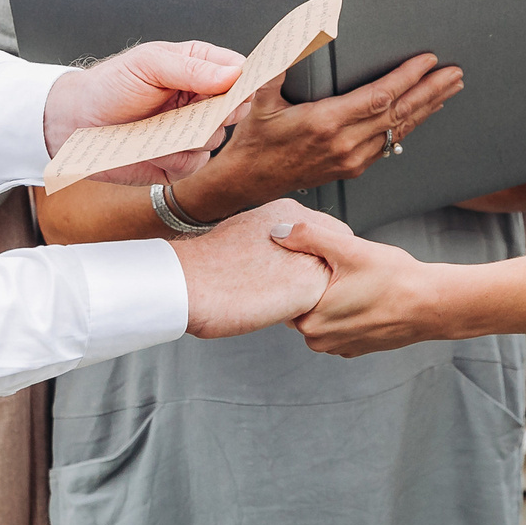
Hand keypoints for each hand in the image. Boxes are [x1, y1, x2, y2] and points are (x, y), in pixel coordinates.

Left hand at [44, 40, 247, 184]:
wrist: (75, 123)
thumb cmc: (108, 86)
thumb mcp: (148, 64)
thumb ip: (191, 67)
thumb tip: (234, 72)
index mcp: (196, 67)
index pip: (238, 71)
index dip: (243, 81)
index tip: (238, 88)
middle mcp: (199, 99)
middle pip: (235, 108)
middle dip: (216, 112)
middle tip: (190, 109)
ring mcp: (191, 131)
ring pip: (216, 139)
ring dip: (188, 136)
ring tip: (156, 126)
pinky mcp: (179, 160)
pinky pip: (195, 164)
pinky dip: (175, 158)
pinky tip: (152, 146)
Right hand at [172, 203, 335, 336]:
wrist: (189, 281)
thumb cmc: (206, 265)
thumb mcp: (245, 232)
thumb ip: (273, 239)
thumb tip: (281, 255)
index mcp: (288, 211)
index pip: (325, 233)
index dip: (314, 256)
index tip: (295, 270)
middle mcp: (306, 227)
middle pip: (335, 255)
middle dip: (321, 273)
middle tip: (289, 289)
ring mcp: (311, 256)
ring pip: (330, 282)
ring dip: (314, 294)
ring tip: (278, 299)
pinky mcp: (311, 286)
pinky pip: (320, 307)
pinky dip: (304, 313)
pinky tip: (276, 310)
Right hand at [176, 54, 461, 219]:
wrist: (246, 182)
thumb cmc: (254, 138)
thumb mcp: (260, 96)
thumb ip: (280, 62)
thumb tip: (299, 31)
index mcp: (326, 123)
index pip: (379, 97)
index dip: (407, 78)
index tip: (427, 60)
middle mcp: (344, 144)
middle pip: (399, 113)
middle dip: (431, 90)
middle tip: (455, 72)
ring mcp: (352, 160)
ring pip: (400, 130)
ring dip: (428, 107)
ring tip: (450, 87)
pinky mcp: (352, 168)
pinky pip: (390, 144)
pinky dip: (411, 125)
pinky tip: (424, 112)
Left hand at [275, 214, 441, 357]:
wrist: (431, 304)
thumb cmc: (394, 279)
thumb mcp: (348, 249)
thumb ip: (309, 237)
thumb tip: (278, 231)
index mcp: (310, 321)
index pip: (287, 294)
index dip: (299, 274)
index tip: (317, 262)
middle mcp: (320, 341)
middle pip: (302, 306)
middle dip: (315, 287)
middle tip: (338, 268)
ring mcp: (339, 347)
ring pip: (321, 317)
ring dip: (330, 301)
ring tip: (352, 282)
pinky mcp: (356, 348)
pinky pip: (339, 326)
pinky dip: (346, 313)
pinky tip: (362, 297)